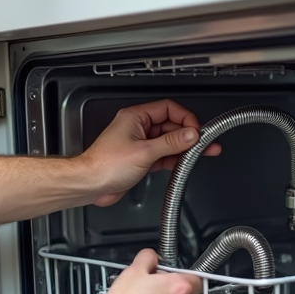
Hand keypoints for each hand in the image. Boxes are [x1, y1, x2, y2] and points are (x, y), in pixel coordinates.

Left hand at [77, 99, 222, 207]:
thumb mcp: (144, 151)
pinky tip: (184, 163)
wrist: (91, 184)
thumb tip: (190, 135)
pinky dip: (174, 159)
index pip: (168, 109)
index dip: (185, 118)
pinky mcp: (141, 159)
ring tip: (201, 153)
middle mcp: (138, 128)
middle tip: (203, 144)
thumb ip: (170, 143)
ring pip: (168, 142)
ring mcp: (140, 144)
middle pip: (170, 126)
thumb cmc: (105, 165)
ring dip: (183, 148)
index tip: (197, 130)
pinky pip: (163, 155)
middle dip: (187, 135)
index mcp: (136, 117)